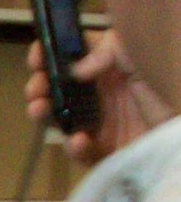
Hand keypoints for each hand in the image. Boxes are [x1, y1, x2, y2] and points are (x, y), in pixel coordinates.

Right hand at [26, 29, 171, 166]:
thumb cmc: (170, 76)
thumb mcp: (138, 48)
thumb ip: (105, 51)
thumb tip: (76, 70)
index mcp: (110, 65)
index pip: (71, 56)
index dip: (50, 54)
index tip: (37, 57)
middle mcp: (104, 92)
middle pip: (59, 89)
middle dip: (39, 85)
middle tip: (35, 87)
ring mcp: (106, 122)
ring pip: (63, 120)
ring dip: (45, 113)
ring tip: (39, 108)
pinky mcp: (111, 150)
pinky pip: (84, 153)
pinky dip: (74, 148)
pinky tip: (77, 138)